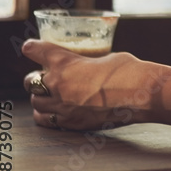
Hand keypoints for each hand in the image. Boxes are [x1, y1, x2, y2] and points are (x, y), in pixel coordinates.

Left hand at [22, 39, 151, 131]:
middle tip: (43, 77)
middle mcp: (58, 85)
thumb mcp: (104, 57)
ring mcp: (63, 106)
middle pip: (31, 82)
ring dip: (40, 97)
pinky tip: (53, 112)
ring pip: (36, 103)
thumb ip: (88, 63)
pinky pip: (47, 120)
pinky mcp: (72, 122)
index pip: (37, 51)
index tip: (29, 47)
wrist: (140, 94)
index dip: (31, 48)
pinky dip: (46, 115)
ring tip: (48, 96)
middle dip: (34, 79)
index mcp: (65, 62)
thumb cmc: (127, 70)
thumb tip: (89, 67)